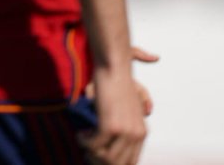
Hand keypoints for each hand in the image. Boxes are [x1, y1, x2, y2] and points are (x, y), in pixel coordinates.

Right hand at [79, 48, 157, 164]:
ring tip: (84, 140)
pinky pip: (94, 145)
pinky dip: (84, 142)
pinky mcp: (110, 126)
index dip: (114, 163)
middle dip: (100, 161)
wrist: (114, 68)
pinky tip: (81, 134)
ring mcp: (125, 132)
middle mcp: (136, 135)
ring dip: (91, 152)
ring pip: (107, 159)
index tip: (98, 156)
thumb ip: (125, 128)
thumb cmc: (117, 85)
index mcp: (142, 132)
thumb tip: (109, 149)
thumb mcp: (127, 110)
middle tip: (88, 152)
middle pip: (118, 163)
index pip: (131, 162)